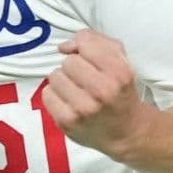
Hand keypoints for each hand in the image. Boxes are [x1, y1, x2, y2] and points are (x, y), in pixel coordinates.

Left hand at [41, 30, 152, 158]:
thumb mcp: (119, 60)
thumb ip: (94, 41)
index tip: (91, 62)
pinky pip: (47, 94)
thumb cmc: (120, 90)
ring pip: (55, 76)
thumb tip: (63, 47)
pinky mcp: (67, 122)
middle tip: (85, 80)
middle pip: (68, 62)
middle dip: (75, 67)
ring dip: (63, 81)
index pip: (85, 45)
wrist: (126, 131)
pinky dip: (55, 96)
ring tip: (76, 91)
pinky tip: (68, 102)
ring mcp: (84, 108)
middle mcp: (103, 91)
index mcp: (119, 73)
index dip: (85, 51)